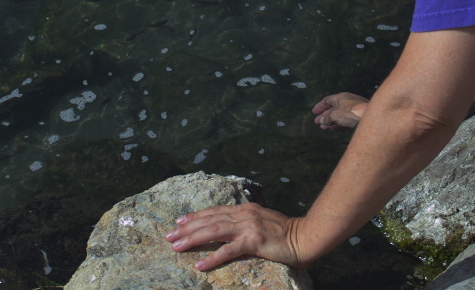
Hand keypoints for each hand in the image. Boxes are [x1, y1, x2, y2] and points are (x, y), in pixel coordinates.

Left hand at [165, 203, 309, 270]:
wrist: (306, 238)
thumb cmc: (286, 234)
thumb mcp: (262, 222)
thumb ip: (246, 222)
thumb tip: (229, 229)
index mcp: (245, 209)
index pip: (214, 211)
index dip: (195, 216)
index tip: (178, 221)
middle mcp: (244, 215)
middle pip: (209, 220)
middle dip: (187, 228)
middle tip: (168, 235)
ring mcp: (248, 227)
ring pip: (214, 232)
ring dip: (193, 239)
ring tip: (176, 247)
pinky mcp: (254, 241)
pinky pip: (228, 251)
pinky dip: (212, 257)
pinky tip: (200, 264)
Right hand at [311, 92, 367, 130]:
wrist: (369, 116)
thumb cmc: (352, 112)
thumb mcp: (335, 115)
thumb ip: (327, 118)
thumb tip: (322, 121)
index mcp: (340, 97)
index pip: (327, 100)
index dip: (320, 106)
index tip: (314, 112)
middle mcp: (346, 101)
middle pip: (333, 108)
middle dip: (324, 116)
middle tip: (317, 122)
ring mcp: (353, 109)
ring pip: (339, 115)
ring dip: (330, 121)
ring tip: (324, 127)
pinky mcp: (358, 116)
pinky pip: (345, 120)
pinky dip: (339, 124)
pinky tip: (334, 129)